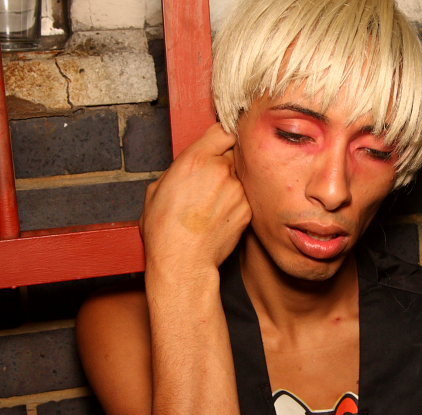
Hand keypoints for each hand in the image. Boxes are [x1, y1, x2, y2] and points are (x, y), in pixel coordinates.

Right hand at [140, 123, 250, 273]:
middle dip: (223, 163)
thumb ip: (181, 168)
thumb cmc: (164, 228)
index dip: (220, 138)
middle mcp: (221, 171)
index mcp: (195, 160)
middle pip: (233, 154)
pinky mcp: (248, 208)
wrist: (183, 260)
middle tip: (210, 181)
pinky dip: (236, 202)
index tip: (218, 143)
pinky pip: (245, 197)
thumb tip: (192, 164)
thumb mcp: (158, 188)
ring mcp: (238, 190)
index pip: (222, 131)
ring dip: (230, 184)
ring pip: (240, 176)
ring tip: (212, 203)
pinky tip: (219, 215)